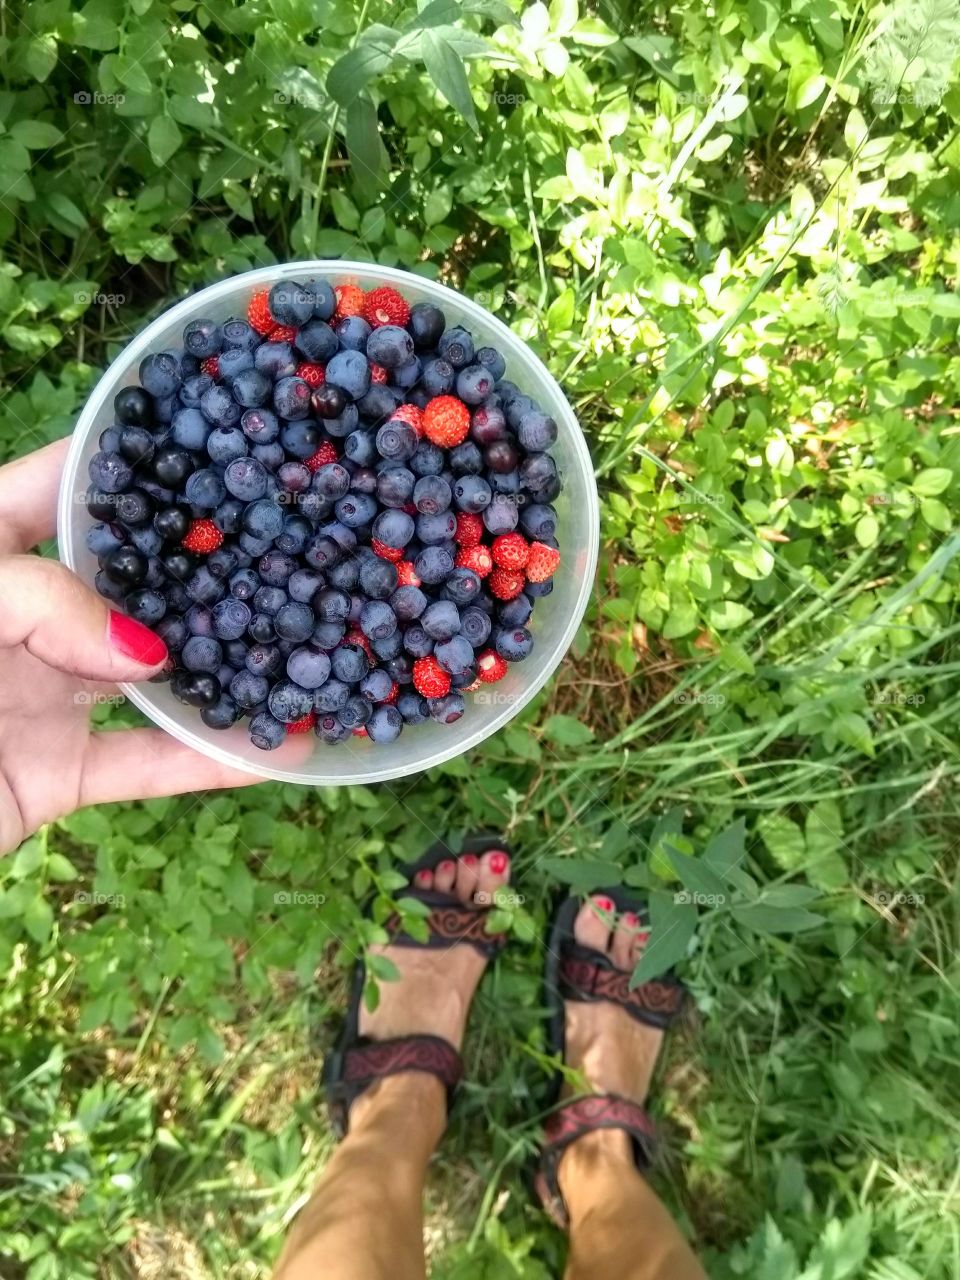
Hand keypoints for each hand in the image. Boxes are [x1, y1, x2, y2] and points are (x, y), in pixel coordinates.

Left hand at [0, 438, 258, 854]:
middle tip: (286, 535)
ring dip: (220, 663)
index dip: (125, 457)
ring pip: (147, 672)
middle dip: (196, 557)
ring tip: (303, 636)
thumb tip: (147, 652)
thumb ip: (36, 601)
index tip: (211, 434)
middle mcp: (17, 617)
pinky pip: (144, 762)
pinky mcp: (54, 773)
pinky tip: (278, 750)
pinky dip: (208, 759)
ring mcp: (38, 694)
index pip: (53, 487)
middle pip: (121, 576)